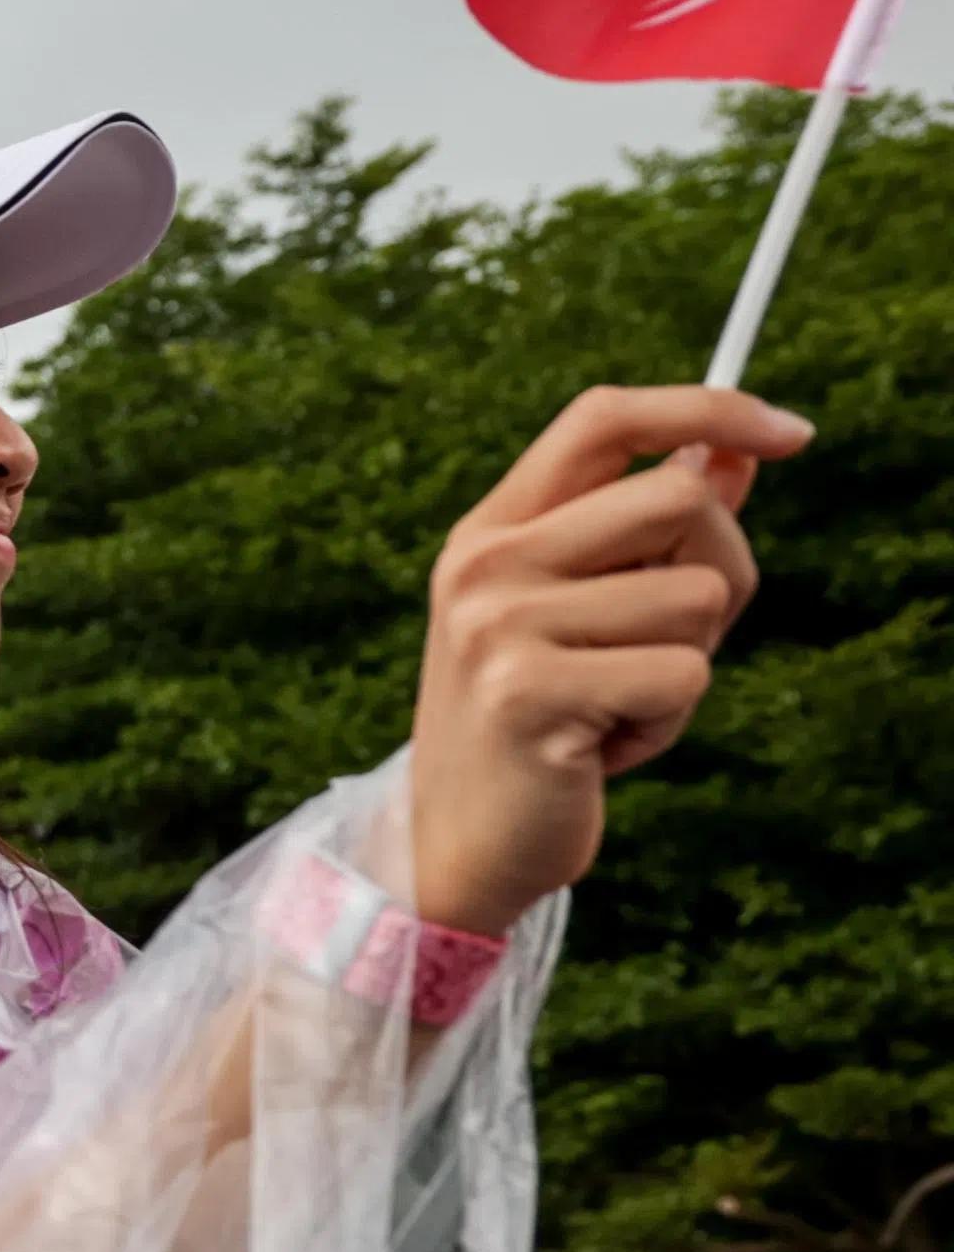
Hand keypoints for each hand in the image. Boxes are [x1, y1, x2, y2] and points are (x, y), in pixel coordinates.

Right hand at [402, 384, 809, 932]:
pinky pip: (683, 677)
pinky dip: (669, 723)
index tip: (792, 432)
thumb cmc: (540, 721)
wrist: (460, 843)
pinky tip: (607, 746)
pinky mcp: (531, 695)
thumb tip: (740, 452)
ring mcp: (499, 626)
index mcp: (491, 529)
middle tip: (667, 640)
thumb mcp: (583, 611)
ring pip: (697, 597)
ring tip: (617, 704)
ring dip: (688, 663)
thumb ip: (650, 531)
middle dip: (720, 569)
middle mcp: (484, 563)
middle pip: (680, 497)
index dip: (709, 408)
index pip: (603, 419)